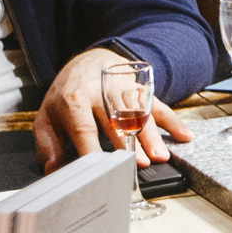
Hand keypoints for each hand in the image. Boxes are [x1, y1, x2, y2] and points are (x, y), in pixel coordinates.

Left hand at [34, 47, 193, 172]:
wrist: (89, 61)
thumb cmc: (67, 95)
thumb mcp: (47, 116)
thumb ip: (48, 145)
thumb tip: (55, 171)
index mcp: (74, 101)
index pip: (84, 128)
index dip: (92, 149)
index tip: (99, 171)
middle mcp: (101, 95)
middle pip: (117, 122)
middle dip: (129, 144)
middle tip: (139, 164)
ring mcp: (125, 92)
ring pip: (140, 116)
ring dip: (151, 136)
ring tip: (160, 156)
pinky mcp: (142, 92)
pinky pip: (159, 107)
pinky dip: (173, 122)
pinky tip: (184, 136)